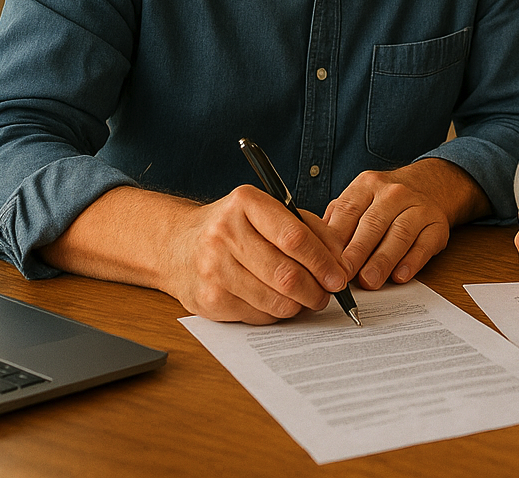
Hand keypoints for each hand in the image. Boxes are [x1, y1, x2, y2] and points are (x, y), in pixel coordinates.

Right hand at [161, 185, 351, 323]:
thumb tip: (342, 260)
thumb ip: (309, 228)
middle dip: (317, 290)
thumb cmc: (235, 227)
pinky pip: (258, 316)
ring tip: (306, 299)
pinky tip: (278, 302)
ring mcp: (213, 269)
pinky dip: (276, 314)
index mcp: (245, 203)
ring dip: (300, 305)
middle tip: (328, 294)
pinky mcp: (208, 300)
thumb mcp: (269, 212)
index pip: (294, 237)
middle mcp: (224, 233)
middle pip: (287, 274)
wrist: (177, 246)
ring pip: (275, 300)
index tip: (339, 275)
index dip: (323, 261)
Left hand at [323, 159, 486, 288]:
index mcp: (367, 185)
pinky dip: (412, 261)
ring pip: (399, 234)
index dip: (335, 240)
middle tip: (344, 277)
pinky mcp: (437, 224)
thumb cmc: (383, 201)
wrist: (430, 185)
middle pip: (373, 224)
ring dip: (383, 260)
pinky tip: (400, 275)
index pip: (347, 211)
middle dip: (357, 252)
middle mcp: (393, 192)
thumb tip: (313, 249)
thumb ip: (337, 221)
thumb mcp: (358, 199)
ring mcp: (418, 206)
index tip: (324, 263)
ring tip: (370, 281)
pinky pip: (425, 244)